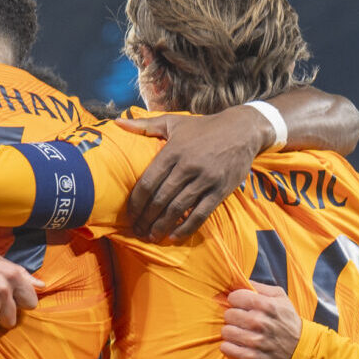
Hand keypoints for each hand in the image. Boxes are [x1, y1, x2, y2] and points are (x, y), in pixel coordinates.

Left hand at [114, 107, 269, 240]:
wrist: (242, 130)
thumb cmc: (203, 127)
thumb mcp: (173, 122)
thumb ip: (144, 125)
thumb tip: (115, 123)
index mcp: (173, 150)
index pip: (148, 182)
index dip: (136, 202)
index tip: (130, 214)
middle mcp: (188, 165)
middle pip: (161, 198)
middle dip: (146, 218)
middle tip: (138, 230)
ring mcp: (205, 179)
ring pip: (178, 208)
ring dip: (162, 225)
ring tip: (152, 236)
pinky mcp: (220, 190)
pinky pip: (201, 214)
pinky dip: (186, 228)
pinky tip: (174, 236)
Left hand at [219, 281, 304, 358]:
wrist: (301, 350)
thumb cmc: (288, 321)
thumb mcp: (281, 298)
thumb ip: (260, 287)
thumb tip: (241, 281)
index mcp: (267, 305)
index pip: (235, 297)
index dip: (235, 300)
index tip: (240, 305)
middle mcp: (260, 322)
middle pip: (228, 314)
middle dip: (233, 317)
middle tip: (241, 321)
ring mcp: (256, 341)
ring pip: (226, 332)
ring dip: (231, 332)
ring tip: (239, 333)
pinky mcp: (252, 358)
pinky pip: (227, 349)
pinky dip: (228, 347)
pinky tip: (236, 345)